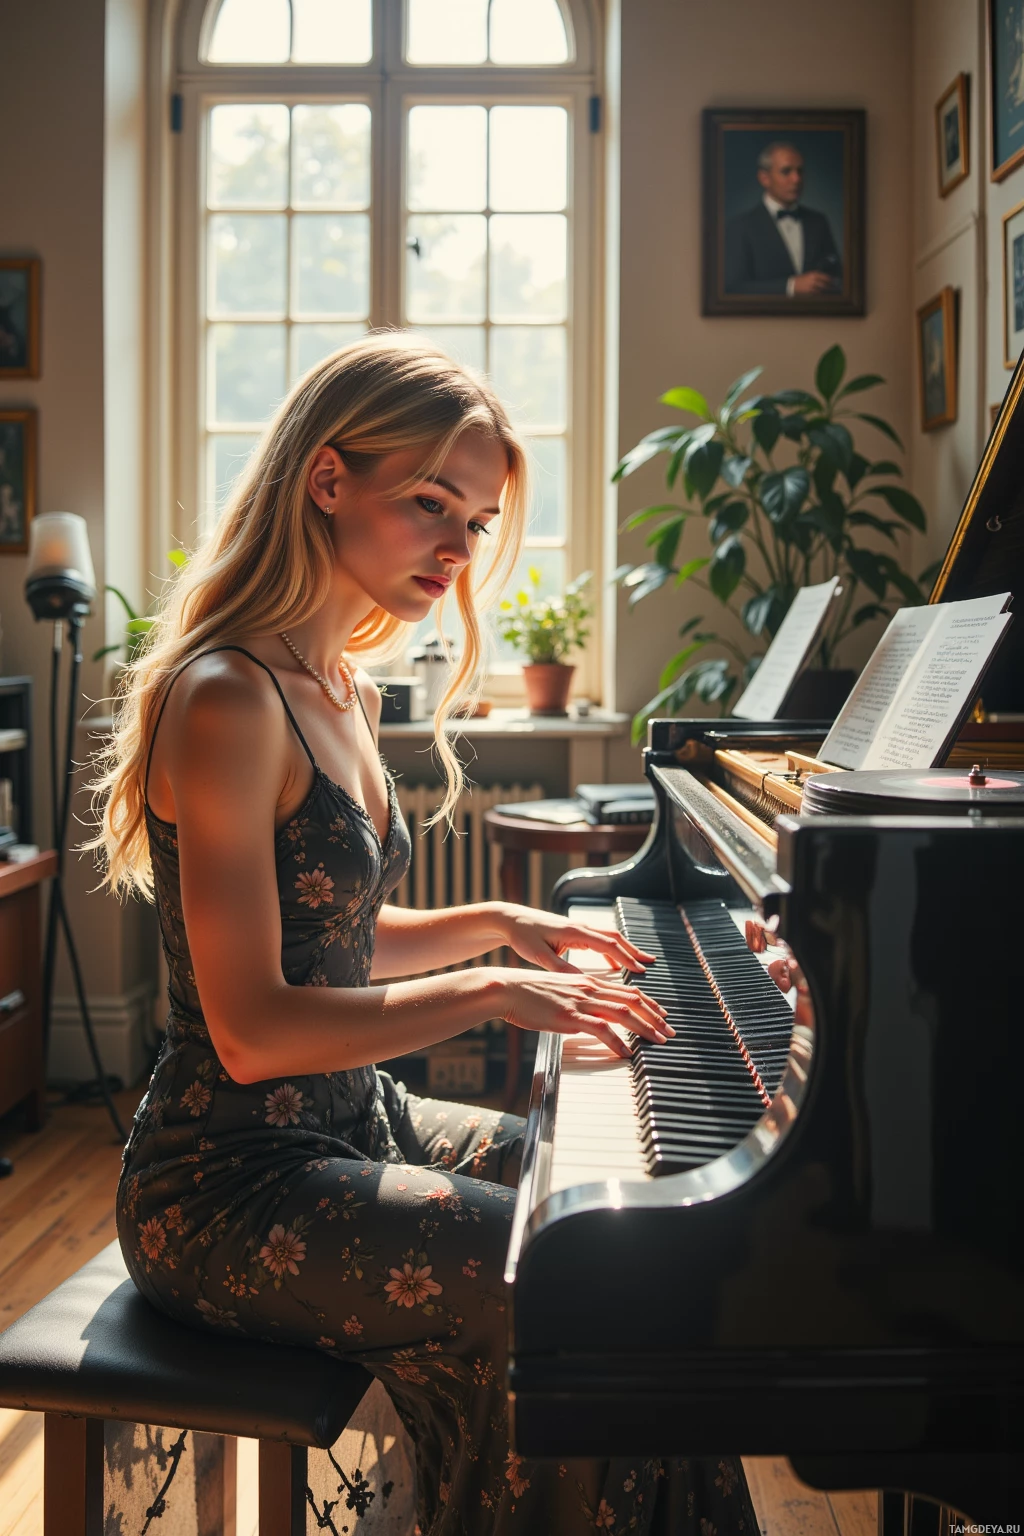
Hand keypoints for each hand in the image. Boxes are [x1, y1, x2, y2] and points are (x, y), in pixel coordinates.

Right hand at [488, 967, 673, 1059]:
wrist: (506, 989)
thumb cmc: (529, 993)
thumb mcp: (560, 992)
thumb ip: (579, 1001)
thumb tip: (590, 1019)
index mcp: (588, 981)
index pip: (627, 990)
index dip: (649, 1004)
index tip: (662, 1016)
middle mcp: (589, 988)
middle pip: (632, 1000)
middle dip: (655, 1017)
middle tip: (669, 1031)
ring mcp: (580, 1001)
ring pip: (623, 1012)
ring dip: (645, 1028)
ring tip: (658, 1041)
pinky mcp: (569, 1016)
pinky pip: (601, 1028)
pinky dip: (618, 1041)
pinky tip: (626, 1052)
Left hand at [495, 903, 655, 975]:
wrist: (510, 920)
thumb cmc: (523, 936)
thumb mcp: (540, 956)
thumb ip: (562, 968)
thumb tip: (583, 981)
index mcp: (575, 932)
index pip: (609, 944)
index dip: (626, 957)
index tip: (640, 970)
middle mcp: (580, 927)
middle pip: (615, 937)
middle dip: (634, 951)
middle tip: (650, 964)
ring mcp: (578, 928)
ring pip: (609, 936)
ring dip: (626, 949)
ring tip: (640, 963)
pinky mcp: (574, 932)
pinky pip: (600, 939)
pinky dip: (612, 950)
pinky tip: (614, 963)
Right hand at [791, 270, 834, 294]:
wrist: (794, 284)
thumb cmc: (802, 278)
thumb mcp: (809, 274)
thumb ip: (816, 276)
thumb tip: (823, 278)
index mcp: (814, 274)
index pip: (824, 276)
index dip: (829, 279)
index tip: (832, 280)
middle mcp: (814, 280)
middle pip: (824, 283)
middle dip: (828, 285)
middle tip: (832, 286)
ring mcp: (812, 286)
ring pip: (821, 288)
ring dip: (824, 289)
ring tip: (827, 289)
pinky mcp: (809, 291)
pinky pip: (817, 292)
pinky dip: (819, 292)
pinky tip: (821, 292)